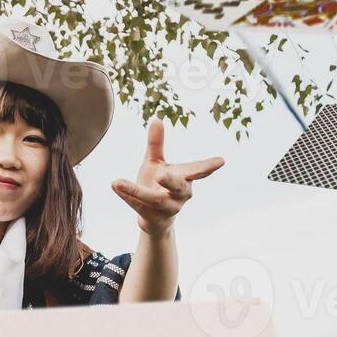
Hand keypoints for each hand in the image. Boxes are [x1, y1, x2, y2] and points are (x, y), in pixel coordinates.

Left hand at [112, 119, 223, 234]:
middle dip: (171, 181)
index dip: (209, 166)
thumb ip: (156, 144)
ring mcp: (166, 208)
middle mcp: (180, 195)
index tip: (221, 161)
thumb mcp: (156, 163)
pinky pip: (138, 205)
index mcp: (185, 178)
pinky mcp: (151, 217)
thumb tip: (157, 119)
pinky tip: (114, 184)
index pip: (199, 170)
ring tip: (118, 182)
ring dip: (137, 191)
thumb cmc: (157, 184)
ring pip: (154, 199)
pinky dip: (126, 195)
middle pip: (178, 187)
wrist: (152, 218)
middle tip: (161, 174)